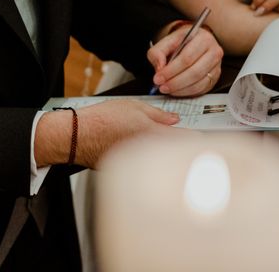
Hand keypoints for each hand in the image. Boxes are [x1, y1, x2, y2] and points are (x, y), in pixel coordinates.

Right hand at [34, 99, 181, 168]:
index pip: (184, 140)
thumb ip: (158, 114)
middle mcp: (147, 153)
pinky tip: (142, 154)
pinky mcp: (126, 171)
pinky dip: (148, 162)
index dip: (195, 139)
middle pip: (173, 154)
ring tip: (160, 147)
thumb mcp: (134, 107)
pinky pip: (144, 167)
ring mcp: (137, 164)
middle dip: (180, 149)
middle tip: (184, 142)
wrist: (77, 136)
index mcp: (153, 135)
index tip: (201, 138)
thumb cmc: (100, 120)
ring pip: (159, 162)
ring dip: (164, 156)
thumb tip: (174, 119)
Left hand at [148, 24, 222, 95]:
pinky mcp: (215, 77)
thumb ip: (158, 52)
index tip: (158, 78)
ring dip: (180, 89)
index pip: (187, 58)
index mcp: (202, 38)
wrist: (194, 41)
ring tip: (167, 88)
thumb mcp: (166, 41)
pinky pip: (201, 89)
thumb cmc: (181, 41)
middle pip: (194, 72)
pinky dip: (186, 92)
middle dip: (175, 82)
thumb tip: (160, 68)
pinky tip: (176, 90)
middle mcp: (214, 51)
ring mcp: (216, 66)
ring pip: (198, 83)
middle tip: (161, 86)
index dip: (171, 70)